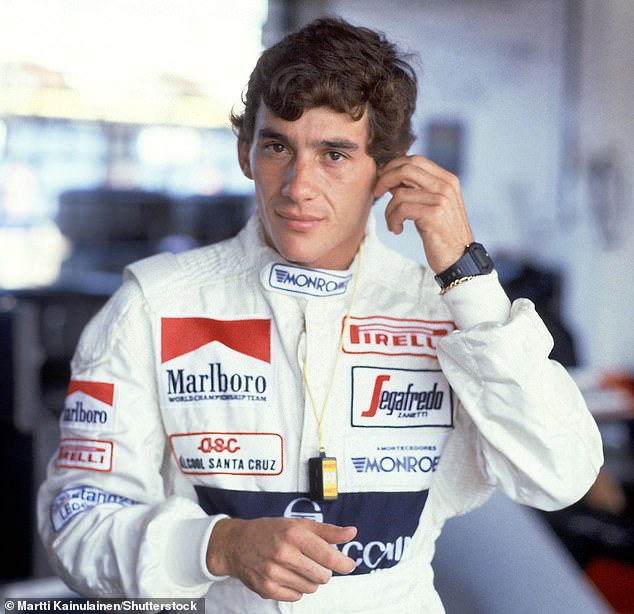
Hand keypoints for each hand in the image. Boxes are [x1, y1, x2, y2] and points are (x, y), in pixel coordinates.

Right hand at [206, 517, 356, 601]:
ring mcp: (274, 573)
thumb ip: (327, 531)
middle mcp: (284, 553)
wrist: (236, 544)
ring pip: (311, 588)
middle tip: (313, 560)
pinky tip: (287, 574)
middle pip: (323, 576)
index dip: (343, 562)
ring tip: (297, 566)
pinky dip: (297, 588)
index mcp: (294, 534)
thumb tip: (352, 532)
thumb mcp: (298, 524)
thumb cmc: (270, 531)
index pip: (328, 555)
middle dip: (324, 570)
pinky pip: (296, 597)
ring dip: (310, 579)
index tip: (349, 564)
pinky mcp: (267, 589)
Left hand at [374, 155, 472, 272]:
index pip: (415, 160)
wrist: (458, 259)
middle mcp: (446, 185)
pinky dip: (392, 220)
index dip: (393, 167)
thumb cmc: (441, 233)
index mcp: (447, 179)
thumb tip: (390, 177)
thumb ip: (416, 190)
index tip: (382, 179)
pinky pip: (400, 209)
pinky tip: (396, 230)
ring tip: (393, 223)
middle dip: (385, 179)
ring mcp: (441, 199)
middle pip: (406, 168)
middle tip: (377, 192)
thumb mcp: (431, 206)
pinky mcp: (433, 214)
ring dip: (389, 210)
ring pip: (400, 192)